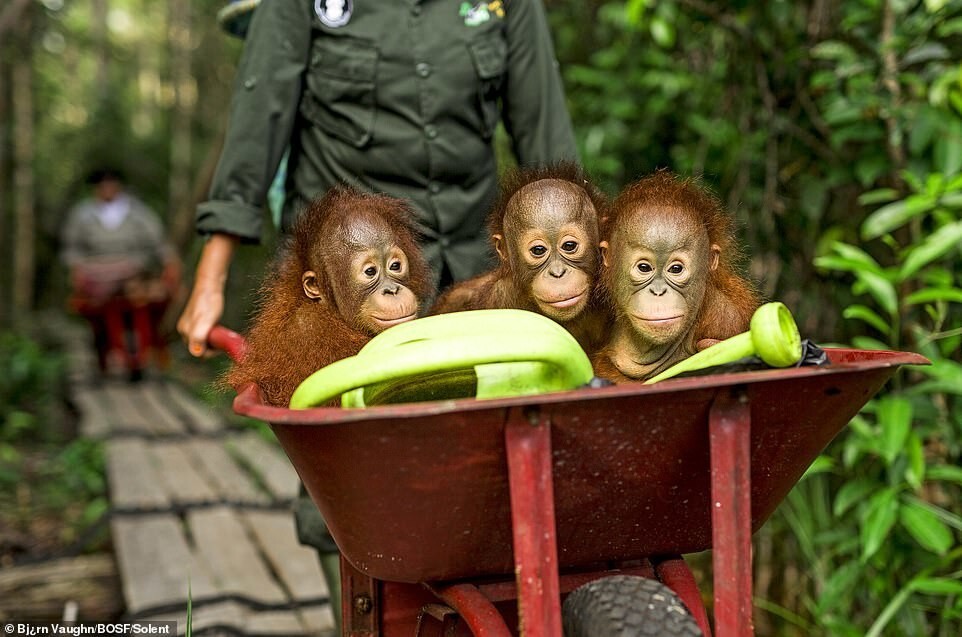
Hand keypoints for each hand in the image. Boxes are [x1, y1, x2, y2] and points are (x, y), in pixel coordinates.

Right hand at [177, 233, 237, 356]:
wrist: (211, 284)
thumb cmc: (209, 302)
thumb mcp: (206, 321)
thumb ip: (199, 337)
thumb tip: (196, 353)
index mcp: (185, 331)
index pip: (197, 351)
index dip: (211, 352)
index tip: (223, 346)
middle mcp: (185, 329)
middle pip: (200, 346)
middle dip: (213, 346)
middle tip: (224, 338)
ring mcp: (191, 324)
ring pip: (204, 340)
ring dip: (214, 340)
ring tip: (223, 332)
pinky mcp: (199, 320)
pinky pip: (206, 332)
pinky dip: (214, 333)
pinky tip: (220, 327)